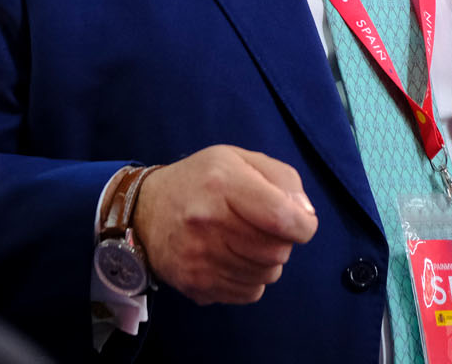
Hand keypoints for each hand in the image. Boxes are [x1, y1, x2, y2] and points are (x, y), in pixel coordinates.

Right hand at [133, 145, 317, 304]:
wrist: (146, 211)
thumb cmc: (201, 180)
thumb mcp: (239, 159)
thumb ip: (282, 178)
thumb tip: (305, 216)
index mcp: (223, 182)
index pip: (283, 218)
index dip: (303, 225)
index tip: (299, 221)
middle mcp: (209, 222)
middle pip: (278, 251)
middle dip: (282, 240)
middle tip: (263, 227)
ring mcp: (200, 258)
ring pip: (267, 274)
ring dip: (267, 260)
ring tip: (245, 240)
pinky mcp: (196, 284)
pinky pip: (250, 293)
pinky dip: (251, 278)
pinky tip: (232, 258)